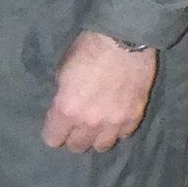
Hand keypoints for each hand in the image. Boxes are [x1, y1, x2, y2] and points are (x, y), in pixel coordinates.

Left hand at [42, 31, 157, 152]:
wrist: (124, 39)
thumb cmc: (89, 48)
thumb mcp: (63, 69)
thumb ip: (62, 93)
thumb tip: (62, 105)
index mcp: (67, 109)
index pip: (53, 139)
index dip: (53, 132)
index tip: (56, 125)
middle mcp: (89, 122)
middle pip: (77, 147)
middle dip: (73, 137)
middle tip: (76, 124)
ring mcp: (114, 123)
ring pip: (102, 146)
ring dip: (97, 137)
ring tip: (97, 125)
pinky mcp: (134, 117)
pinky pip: (123, 135)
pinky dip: (118, 129)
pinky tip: (115, 117)